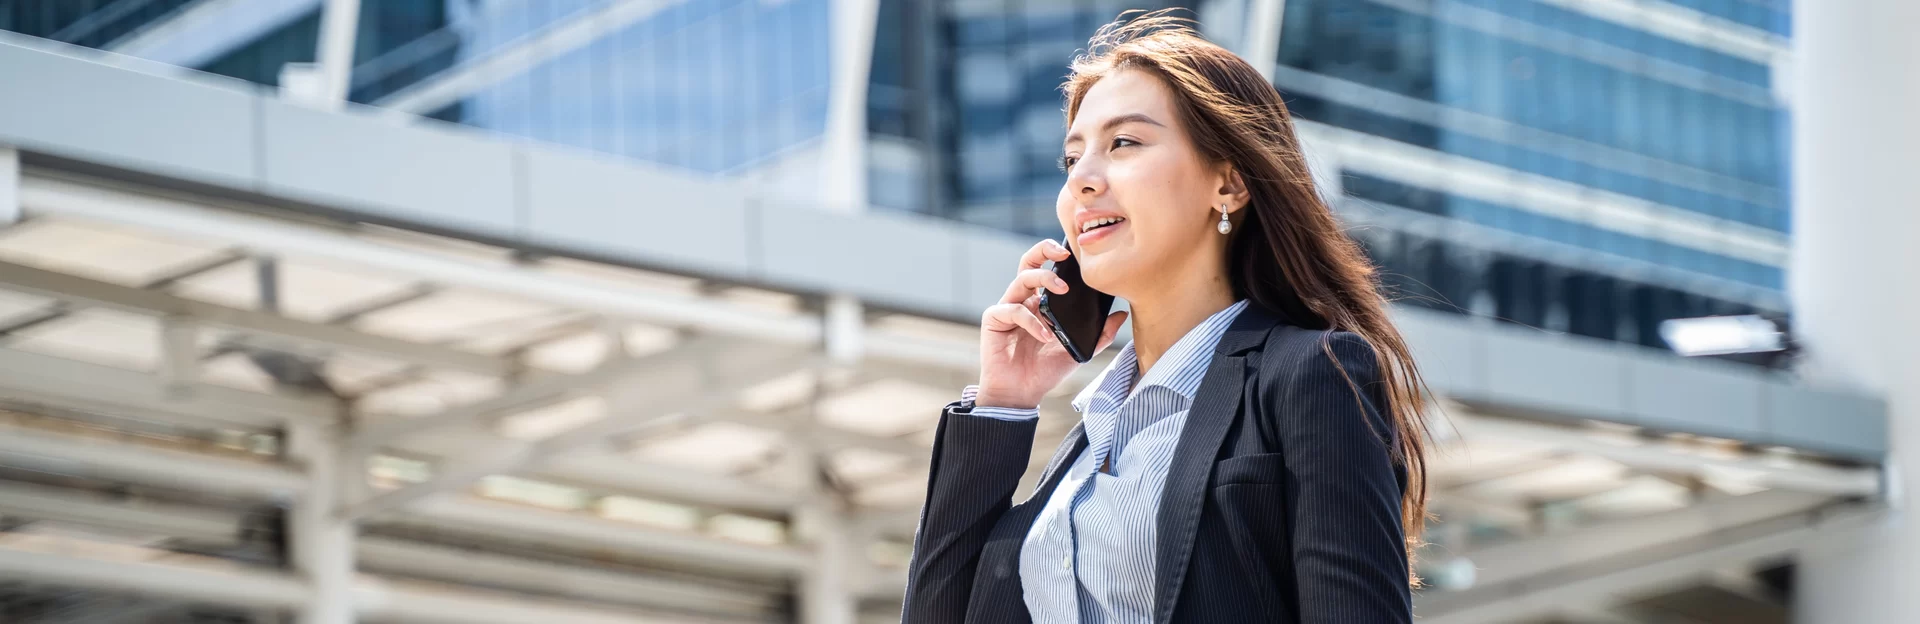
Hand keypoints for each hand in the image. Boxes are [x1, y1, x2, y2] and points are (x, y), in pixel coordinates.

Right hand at [975, 239, 1128, 409]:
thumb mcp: (1079, 351)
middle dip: (1044, 250)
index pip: (1048, 268)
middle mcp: (1024, 299)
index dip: (1058, 255)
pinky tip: (1046, 336)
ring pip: (1021, 279)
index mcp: (1042, 302)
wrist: (1022, 393)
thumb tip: (1121, 314)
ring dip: (1044, 279)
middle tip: (1064, 254)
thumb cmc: (1046, 370)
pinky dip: (1032, 321)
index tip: (1077, 253)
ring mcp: (1008, 307)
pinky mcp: (994, 319)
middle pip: (1028, 262)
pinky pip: (1013, 310)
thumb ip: (1100, 334)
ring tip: (1063, 291)